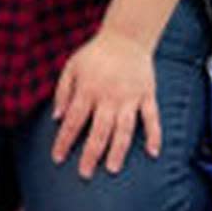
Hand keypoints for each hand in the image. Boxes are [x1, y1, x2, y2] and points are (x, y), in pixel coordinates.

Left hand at [50, 29, 159, 178]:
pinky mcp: (147, 95)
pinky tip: (154, 153)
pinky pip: (152, 118)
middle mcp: (109, 97)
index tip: (57, 158)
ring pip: (124, 129)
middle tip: (84, 174)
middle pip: (99, 131)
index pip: (74, 121)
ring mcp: (130, 98)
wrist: (126, 37)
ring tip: (112, 169)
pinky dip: (154, 136)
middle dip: (91, 154)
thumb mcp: (71, 67)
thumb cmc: (95, 54)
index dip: (64, 141)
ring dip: (118, 150)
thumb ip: (62, 92)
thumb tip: (57, 118)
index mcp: (88, 90)